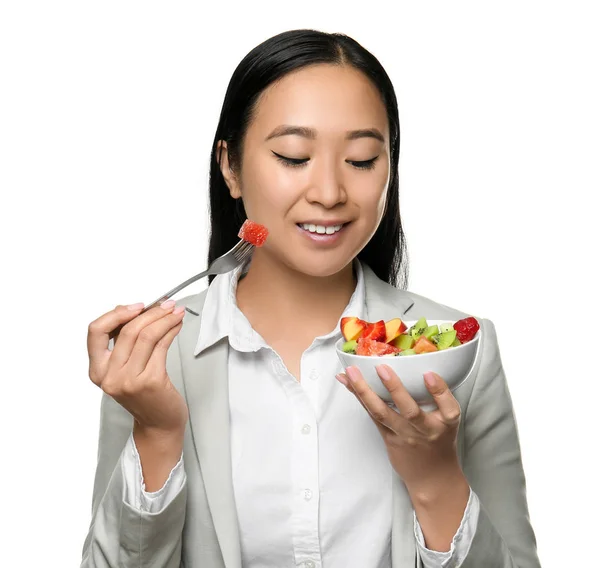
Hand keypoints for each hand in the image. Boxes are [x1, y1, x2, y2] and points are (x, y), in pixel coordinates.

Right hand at [87, 301, 188, 434]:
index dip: (116, 314)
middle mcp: (109, 376)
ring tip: (176, 311)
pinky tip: (177, 325)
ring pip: (146, 335)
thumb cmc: (145, 394)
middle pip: (127, 330)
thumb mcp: (125, 368)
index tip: (137, 306)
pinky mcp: (150, 381)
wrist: (158, 424)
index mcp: (97, 370)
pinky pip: (161, 346)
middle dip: (151, 312)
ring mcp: (129, 380)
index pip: (96, 332)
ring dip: (164, 318)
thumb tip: (134, 310)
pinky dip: (171, 330)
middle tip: (166, 304)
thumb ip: (124, 342)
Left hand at [336, 364, 462, 492]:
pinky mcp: (388, 438)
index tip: (428, 374)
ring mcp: (404, 435)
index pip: (448, 406)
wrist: (432, 478)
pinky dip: (358, 396)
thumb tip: (420, 365)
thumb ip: (438, 397)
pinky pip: (371, 415)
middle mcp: (424, 429)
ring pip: (381, 413)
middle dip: (394, 388)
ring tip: (350, 372)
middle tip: (381, 367)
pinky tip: (346, 382)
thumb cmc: (440, 440)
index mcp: (446, 422)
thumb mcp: (448, 420)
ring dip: (363, 390)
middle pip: (409, 410)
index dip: (439, 390)